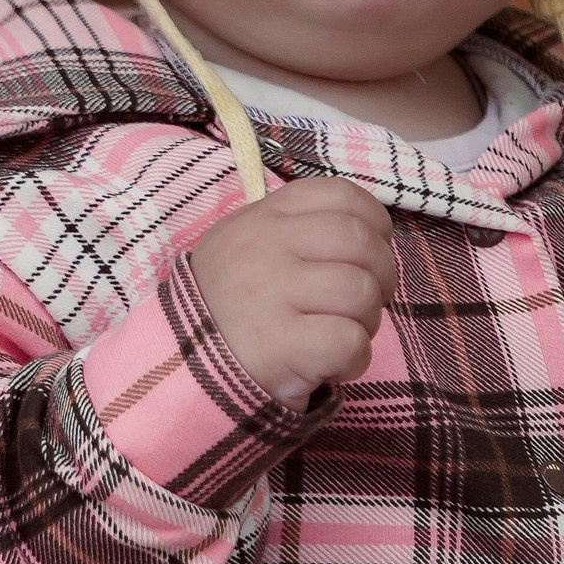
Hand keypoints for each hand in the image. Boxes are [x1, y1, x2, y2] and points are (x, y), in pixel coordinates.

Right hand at [191, 180, 397, 407]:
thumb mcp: (248, 246)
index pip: (341, 196)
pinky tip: (329, 366)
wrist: (182, 368)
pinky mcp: (281, 345)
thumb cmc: (232, 309)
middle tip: (364, 304)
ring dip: (366, 323)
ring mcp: (271, 294)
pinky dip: (353, 360)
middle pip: (362, 244)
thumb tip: (368, 231)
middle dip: (381, 277)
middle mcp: (265, 247)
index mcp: (263, 218)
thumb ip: (299, 229)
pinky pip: (351, 341)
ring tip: (338, 337)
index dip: (374, 225)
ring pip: (362, 293)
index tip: (371, 253)